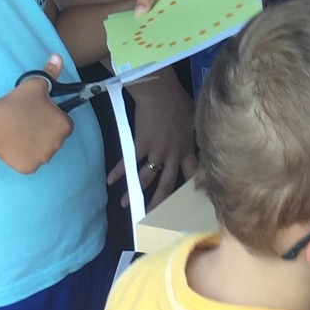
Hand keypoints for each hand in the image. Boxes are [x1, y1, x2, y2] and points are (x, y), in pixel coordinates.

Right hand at [0, 54, 73, 172]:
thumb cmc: (19, 103)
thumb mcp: (37, 84)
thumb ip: (51, 72)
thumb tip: (58, 58)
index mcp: (64, 125)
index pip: (64, 122)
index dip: (52, 117)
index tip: (40, 113)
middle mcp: (58, 144)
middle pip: (54, 137)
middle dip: (44, 131)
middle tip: (28, 122)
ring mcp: (43, 158)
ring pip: (42, 150)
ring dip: (35, 144)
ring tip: (19, 132)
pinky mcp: (29, 168)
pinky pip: (29, 161)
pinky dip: (23, 155)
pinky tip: (14, 145)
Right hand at [106, 67, 196, 209]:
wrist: (160, 93)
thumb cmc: (178, 99)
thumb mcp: (193, 116)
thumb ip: (192, 130)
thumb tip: (198, 132)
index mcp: (186, 148)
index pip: (192, 173)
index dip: (190, 187)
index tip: (187, 198)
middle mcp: (172, 155)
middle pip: (166, 185)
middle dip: (158, 202)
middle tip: (152, 216)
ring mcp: (156, 152)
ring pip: (145, 179)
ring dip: (134, 192)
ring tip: (126, 203)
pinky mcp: (140, 146)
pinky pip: (128, 162)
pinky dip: (118, 171)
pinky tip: (111, 180)